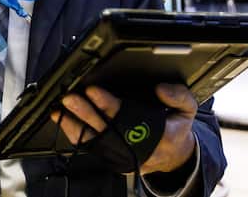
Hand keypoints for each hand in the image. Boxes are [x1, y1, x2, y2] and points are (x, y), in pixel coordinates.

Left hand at [49, 84, 196, 174]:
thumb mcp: (187, 110)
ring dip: (74, 125)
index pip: (127, 117)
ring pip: (94, 141)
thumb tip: (161, 88)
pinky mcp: (113, 160)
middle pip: (105, 129)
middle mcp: (136, 149)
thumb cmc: (175, 129)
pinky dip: (76, 134)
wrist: (173, 157)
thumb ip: (178, 96)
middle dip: (85, 112)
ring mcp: (123, 156)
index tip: (93, 90)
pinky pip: (91, 148)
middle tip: (70, 98)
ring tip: (60, 110)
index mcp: (157, 135)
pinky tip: (64, 121)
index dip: (108, 104)